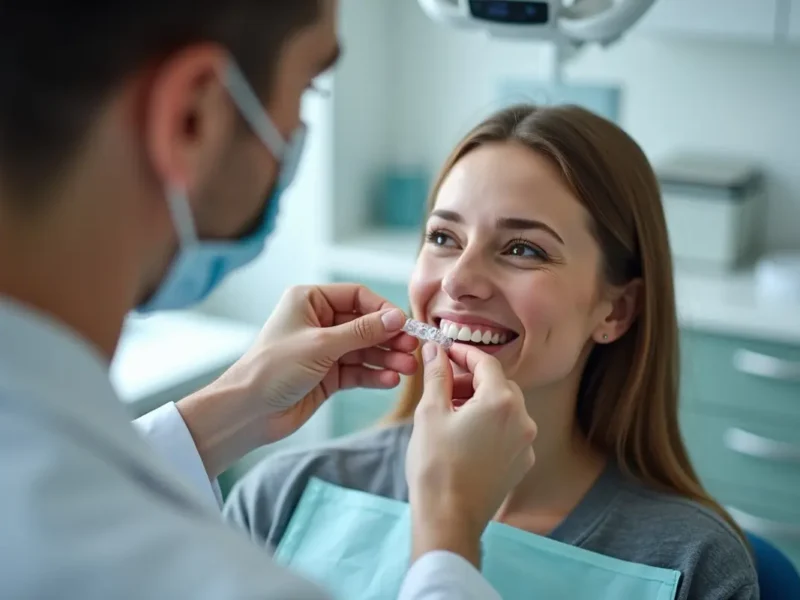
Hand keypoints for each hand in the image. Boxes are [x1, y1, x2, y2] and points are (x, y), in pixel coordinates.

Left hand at [178, 284, 417, 476]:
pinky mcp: (328, 375)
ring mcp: (324, 349)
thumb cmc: (273, 369)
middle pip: (365, 324)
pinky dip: (374, 375)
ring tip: (407, 369)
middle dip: (389, 338)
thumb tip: (396, 318)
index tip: (404, 325)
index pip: (357, 296)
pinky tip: (389, 381)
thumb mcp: (321, 345)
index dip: (382, 310)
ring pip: (365, 349)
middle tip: (412, 350)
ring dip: (387, 358)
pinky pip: (358, 370)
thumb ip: (362, 331)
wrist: (248, 412)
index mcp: (309, 300)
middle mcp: (318, 321)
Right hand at [406, 342, 536, 567]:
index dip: (464, 353)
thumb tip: (436, 348)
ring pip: (505, 407)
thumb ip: (437, 375)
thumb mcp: (430, 413)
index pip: (486, 362)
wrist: (449, 518)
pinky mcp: (522, 462)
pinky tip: (465, 434)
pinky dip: (490, 424)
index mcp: (501, 401)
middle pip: (499, 384)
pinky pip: (509, 431)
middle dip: (472, 379)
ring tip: (451, 410)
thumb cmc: (436, 465)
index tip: (445, 351)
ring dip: (481, 401)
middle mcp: (522, 418)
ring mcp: (525, 443)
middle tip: (444, 384)